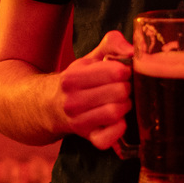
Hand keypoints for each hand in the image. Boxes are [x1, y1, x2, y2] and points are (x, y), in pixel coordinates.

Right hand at [56, 31, 133, 149]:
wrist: (51, 107)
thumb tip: (132, 50)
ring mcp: (79, 122)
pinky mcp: (88, 138)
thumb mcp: (89, 58)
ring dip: (125, 106)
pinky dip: (119, 129)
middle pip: (119, 92)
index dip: (125, 70)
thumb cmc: (78, 80)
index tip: (122, 72)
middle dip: (127, 88)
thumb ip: (112, 44)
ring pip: (115, 113)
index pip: (115, 72)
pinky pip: (108, 138)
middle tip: (123, 88)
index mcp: (71, 78)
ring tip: (121, 101)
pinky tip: (119, 120)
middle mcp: (72, 101)